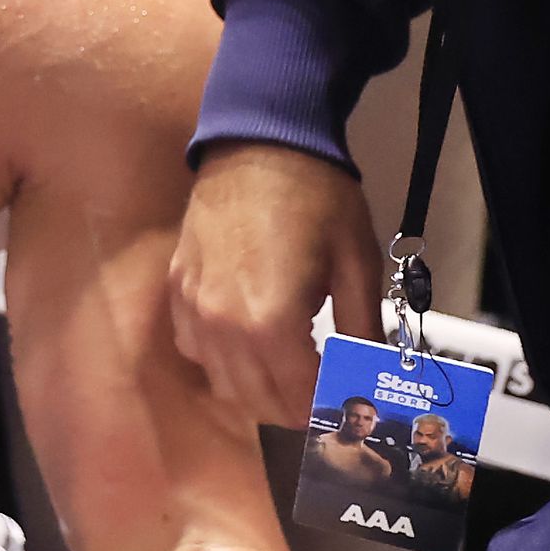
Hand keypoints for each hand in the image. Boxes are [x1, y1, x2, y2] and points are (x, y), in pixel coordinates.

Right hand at [171, 141, 382, 425]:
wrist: (260, 140)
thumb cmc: (317, 196)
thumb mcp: (358, 262)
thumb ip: (364, 330)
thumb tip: (371, 376)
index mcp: (271, 322)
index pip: (298, 397)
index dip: (325, 410)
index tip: (346, 409)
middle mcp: (223, 326)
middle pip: (259, 401)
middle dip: (296, 409)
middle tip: (324, 399)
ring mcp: (193, 311)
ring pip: (225, 384)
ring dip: (260, 392)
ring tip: (292, 378)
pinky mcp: (178, 292)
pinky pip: (195, 351)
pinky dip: (223, 362)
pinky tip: (249, 346)